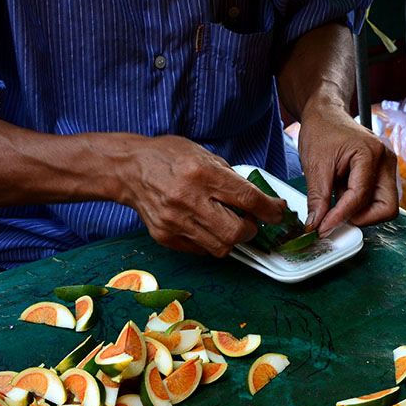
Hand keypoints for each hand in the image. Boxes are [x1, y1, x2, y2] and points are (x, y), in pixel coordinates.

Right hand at [113, 135, 285, 256]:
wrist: (129, 169)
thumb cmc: (168, 157)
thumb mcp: (204, 155)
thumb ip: (231, 179)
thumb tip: (259, 200)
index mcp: (201, 173)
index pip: (247, 199)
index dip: (269, 210)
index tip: (277, 212)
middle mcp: (188, 200)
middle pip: (236, 232)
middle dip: (251, 230)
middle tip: (249, 221)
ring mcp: (175, 222)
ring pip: (220, 247)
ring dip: (232, 239)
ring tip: (227, 224)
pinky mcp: (166, 236)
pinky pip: (201, 250)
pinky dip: (211, 241)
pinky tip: (206, 226)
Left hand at [298, 106, 398, 235]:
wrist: (326, 115)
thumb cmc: (322, 130)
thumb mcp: (315, 165)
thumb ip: (318, 198)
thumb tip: (316, 225)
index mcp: (371, 153)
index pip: (361, 197)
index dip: (341, 216)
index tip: (324, 228)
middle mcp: (386, 161)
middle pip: (387, 207)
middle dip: (362, 218)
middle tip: (338, 217)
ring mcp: (387, 168)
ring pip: (384, 206)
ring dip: (360, 211)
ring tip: (338, 196)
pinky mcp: (382, 174)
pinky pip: (377, 199)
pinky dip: (360, 204)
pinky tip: (343, 192)